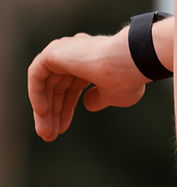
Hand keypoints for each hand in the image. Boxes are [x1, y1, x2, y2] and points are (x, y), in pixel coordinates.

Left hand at [28, 28, 147, 141]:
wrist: (129, 62)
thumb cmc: (128, 79)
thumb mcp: (114, 96)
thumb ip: (98, 99)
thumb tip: (87, 104)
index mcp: (92, 62)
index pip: (71, 88)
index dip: (65, 110)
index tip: (61, 130)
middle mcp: (77, 54)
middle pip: (57, 88)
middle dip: (53, 113)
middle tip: (49, 136)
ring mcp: (65, 50)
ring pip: (46, 83)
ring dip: (43, 109)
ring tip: (46, 132)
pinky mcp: (54, 51)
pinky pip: (37, 74)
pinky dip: (36, 93)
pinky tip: (42, 112)